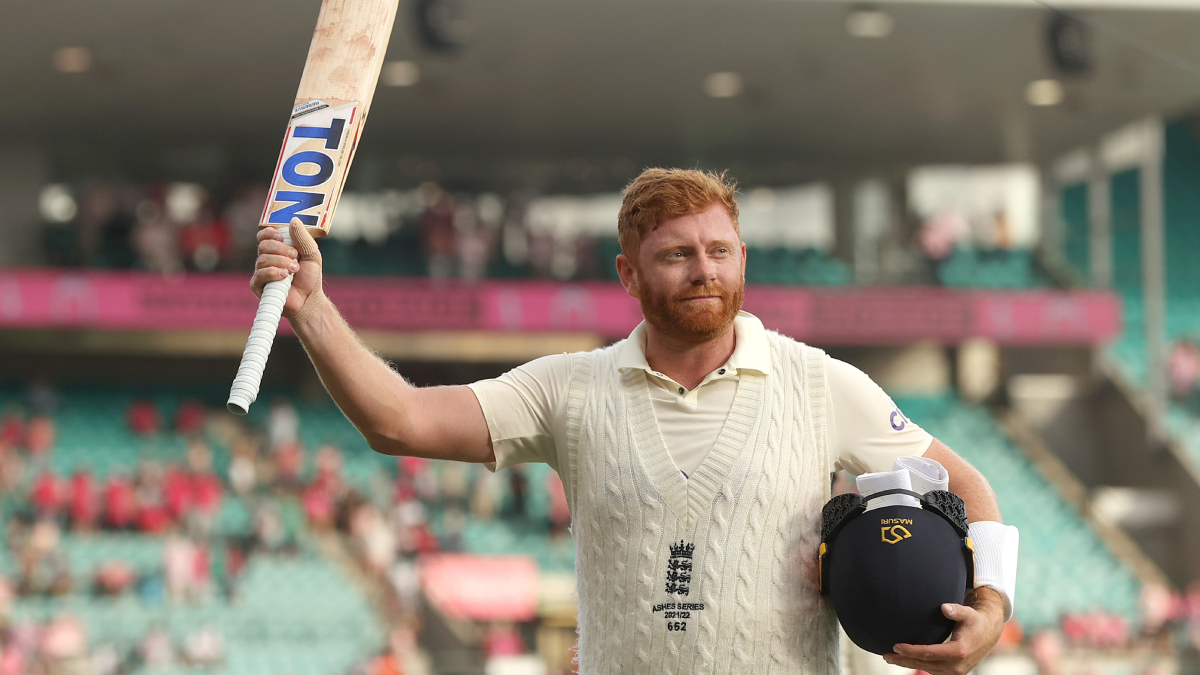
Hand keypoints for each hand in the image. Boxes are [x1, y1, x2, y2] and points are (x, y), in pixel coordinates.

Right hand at [251, 219, 323, 318]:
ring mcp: (261, 272)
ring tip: (294, 270)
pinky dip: (273, 273)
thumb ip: (303, 238)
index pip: (263, 236)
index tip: (280, 235)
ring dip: (281, 262)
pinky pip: (260, 275)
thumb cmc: (310, 277)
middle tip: (295, 256)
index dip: (269, 233)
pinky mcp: (258, 286)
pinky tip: (284, 276)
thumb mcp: (311, 254)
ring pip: (262, 259)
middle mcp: (266, 259)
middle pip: (263, 245)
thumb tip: (293, 220)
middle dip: (281, 249)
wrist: (309, 299)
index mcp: (276, 249)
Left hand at [884, 587, 1005, 674]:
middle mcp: (956, 665)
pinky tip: (906, 660)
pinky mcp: (954, 672)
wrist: (989, 633)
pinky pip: (933, 670)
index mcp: (958, 651)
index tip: (895, 646)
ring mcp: (956, 671)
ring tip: (891, 658)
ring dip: (908, 664)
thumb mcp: (968, 613)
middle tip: (885, 655)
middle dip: (903, 660)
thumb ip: (956, 610)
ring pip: (927, 669)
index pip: (929, 653)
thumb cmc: (976, 621)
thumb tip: (944, 607)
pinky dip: (918, 665)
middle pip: (924, 664)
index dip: (911, 651)